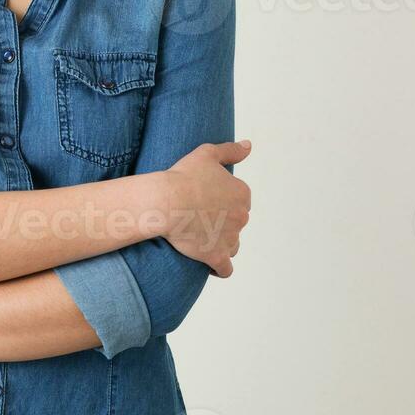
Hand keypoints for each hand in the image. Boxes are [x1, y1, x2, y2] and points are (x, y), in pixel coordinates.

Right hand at [162, 140, 251, 277]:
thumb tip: (249, 146)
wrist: (166, 201)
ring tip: (202, 239)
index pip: (239, 199)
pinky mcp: (217, 256)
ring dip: (222, 243)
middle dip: (223, 221)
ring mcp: (230, 238)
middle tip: (199, 217)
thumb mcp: (207, 154)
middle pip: (236, 222)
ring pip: (232, 244)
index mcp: (242, 193)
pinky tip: (210, 265)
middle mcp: (241, 216)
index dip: (223, 200)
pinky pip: (225, 268)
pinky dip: (220, 268)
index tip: (206, 200)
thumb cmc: (183, 176)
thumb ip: (231, 150)